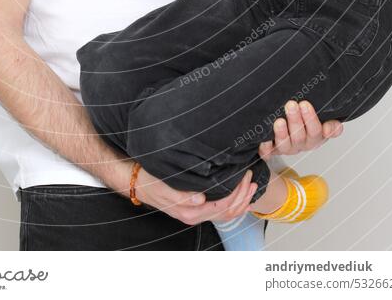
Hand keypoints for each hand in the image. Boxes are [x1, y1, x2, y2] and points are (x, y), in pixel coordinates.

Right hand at [133, 165, 257, 225]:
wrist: (140, 184)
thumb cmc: (151, 180)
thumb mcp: (164, 185)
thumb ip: (182, 194)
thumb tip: (201, 199)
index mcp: (189, 210)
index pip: (221, 204)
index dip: (236, 192)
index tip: (244, 175)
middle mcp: (194, 216)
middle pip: (227, 211)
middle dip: (242, 195)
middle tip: (251, 177)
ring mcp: (196, 215)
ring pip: (226, 214)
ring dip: (241, 201)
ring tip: (251, 185)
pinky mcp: (195, 210)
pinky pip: (220, 212)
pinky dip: (234, 206)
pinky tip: (241, 198)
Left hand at [258, 100, 342, 158]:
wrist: (285, 126)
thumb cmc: (304, 121)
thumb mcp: (321, 119)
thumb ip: (332, 124)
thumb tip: (330, 128)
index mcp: (314, 137)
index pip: (316, 131)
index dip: (311, 119)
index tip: (305, 104)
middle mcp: (300, 144)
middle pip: (299, 136)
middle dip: (295, 120)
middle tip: (291, 105)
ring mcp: (285, 148)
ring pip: (285, 144)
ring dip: (282, 133)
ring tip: (279, 121)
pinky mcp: (271, 151)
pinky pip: (268, 153)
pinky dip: (266, 147)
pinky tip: (264, 139)